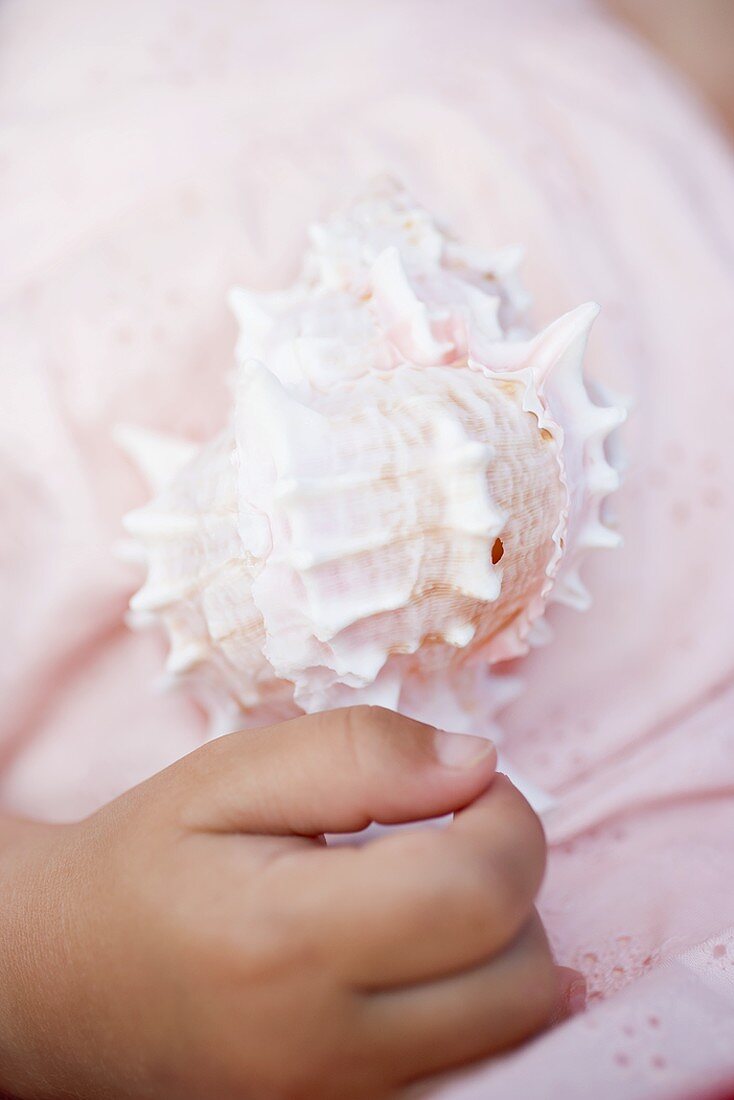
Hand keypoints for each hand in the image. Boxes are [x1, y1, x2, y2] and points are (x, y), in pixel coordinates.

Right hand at [0, 707, 577, 1099]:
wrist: (63, 981)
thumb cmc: (147, 861)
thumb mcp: (232, 775)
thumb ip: (359, 753)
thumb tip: (478, 763)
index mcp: (286, 939)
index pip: (478, 892)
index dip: (507, 819)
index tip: (467, 785)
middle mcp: (323, 1048)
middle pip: (519, 974)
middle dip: (513, 881)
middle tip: (447, 832)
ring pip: (515, 1032)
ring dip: (502, 943)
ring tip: (426, 891)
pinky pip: (471, 1066)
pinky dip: (476, 1001)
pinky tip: (420, 954)